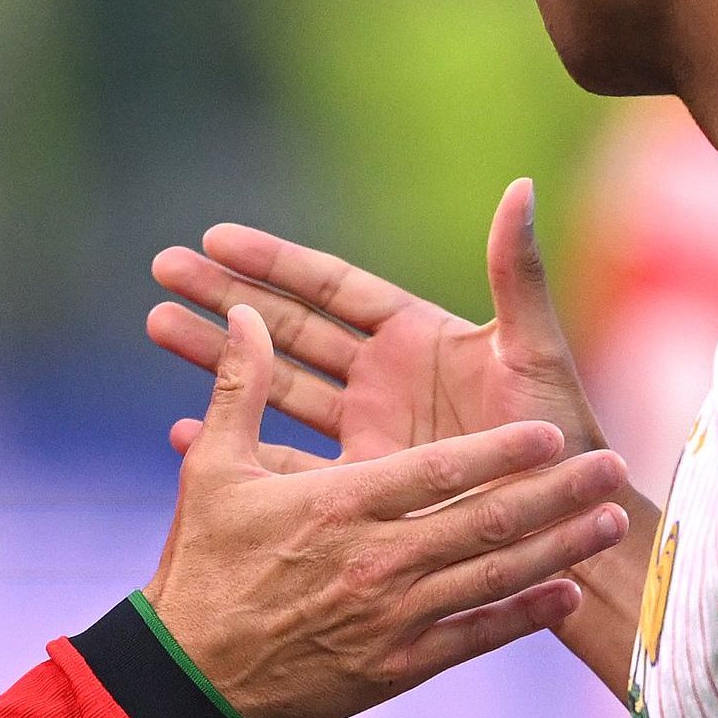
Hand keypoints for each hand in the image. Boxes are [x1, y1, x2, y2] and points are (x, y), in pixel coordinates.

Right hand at [140, 304, 630, 717]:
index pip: (440, 470)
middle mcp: (377, 559)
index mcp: (340, 504)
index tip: (551, 433)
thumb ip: (240, 388)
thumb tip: (249, 313)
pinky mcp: (397, 666)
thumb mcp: (213, 470)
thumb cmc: (203, 564)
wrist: (189, 674)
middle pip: (486, 520)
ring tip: (609, 526)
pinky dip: (524, 615)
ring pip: (494, 577)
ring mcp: (393, 617)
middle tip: (612, 469)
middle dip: (557, 494)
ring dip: (559, 549)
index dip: (502, 450)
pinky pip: (475, 637)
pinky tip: (566, 594)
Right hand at [147, 182, 606, 470]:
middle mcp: (386, 383)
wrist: (562, 530)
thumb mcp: (535, 351)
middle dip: (228, 298)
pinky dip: (241, 444)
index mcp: (417, 340)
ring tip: (155, 324)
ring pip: (279, 388)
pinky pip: (290, 462)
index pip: (332, 288)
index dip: (274, 262)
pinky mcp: (361, 489)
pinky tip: (180, 429)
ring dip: (219, 358)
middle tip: (162, 270)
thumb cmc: (559, 435)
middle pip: (292, 330)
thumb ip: (516, 271)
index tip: (214, 237)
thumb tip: (520, 186)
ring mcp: (368, 435)